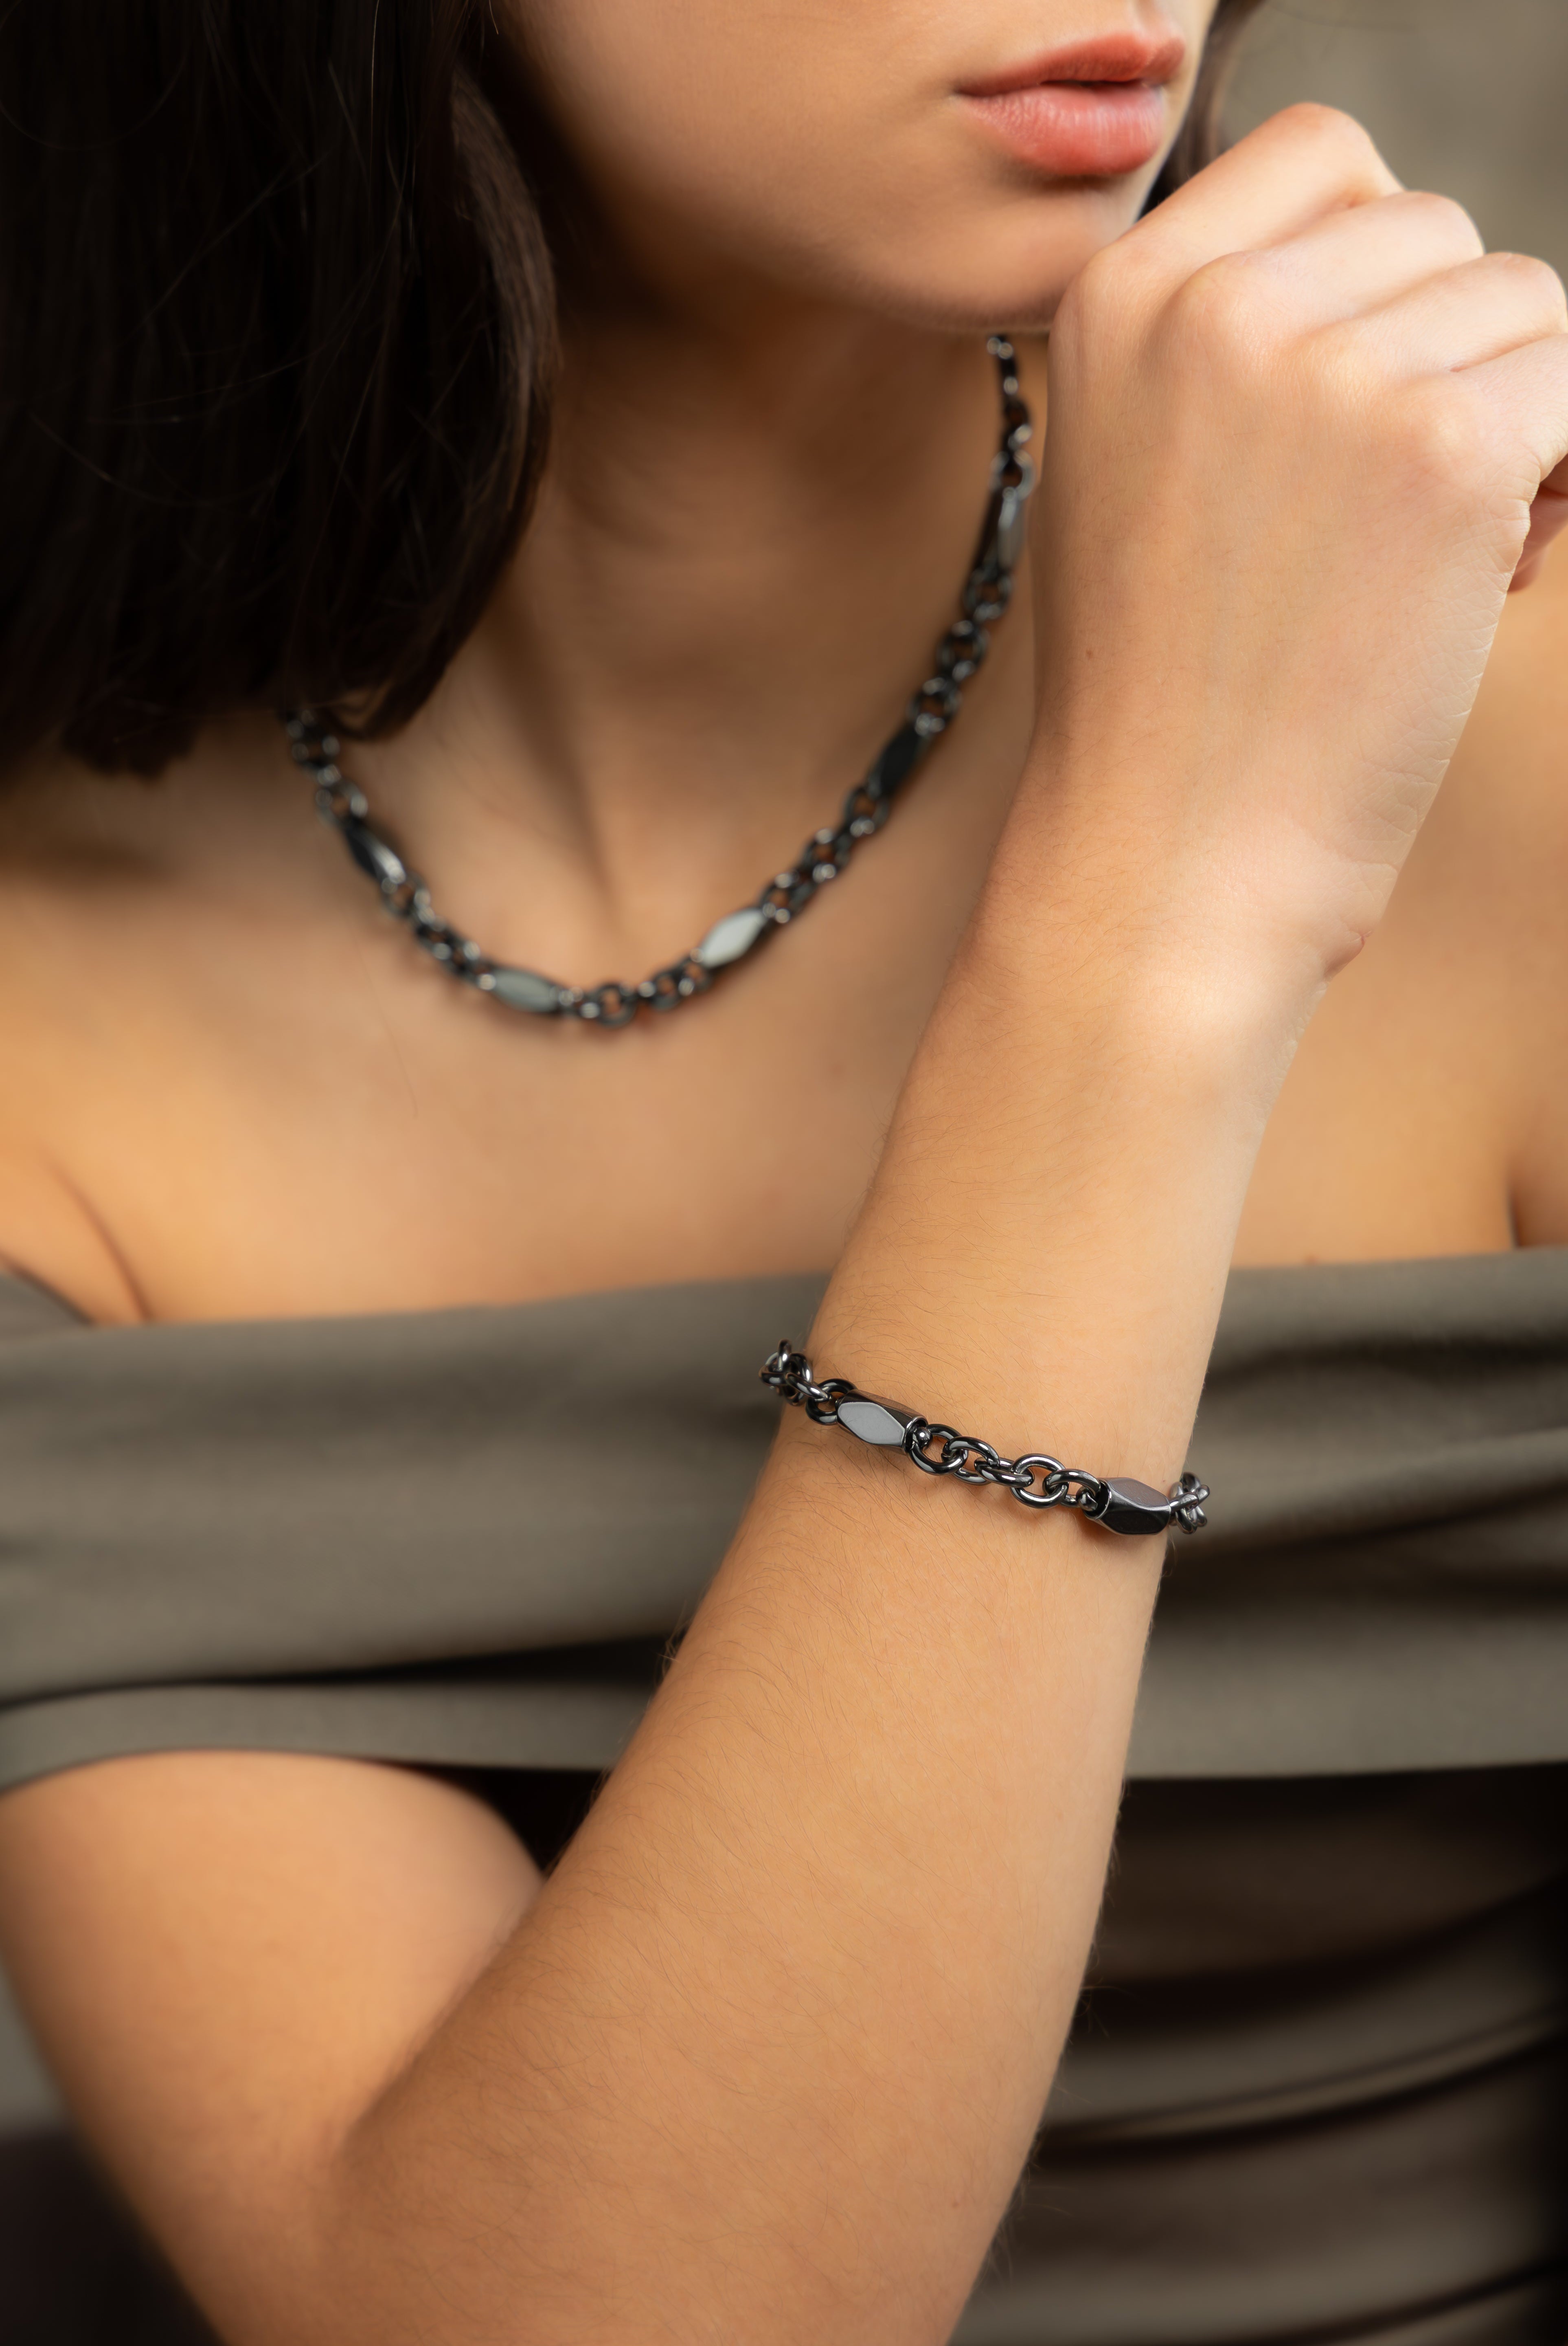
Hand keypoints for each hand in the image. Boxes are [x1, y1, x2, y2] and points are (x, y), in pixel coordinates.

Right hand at [1022, 105, 1567, 999]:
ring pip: (1524, 304)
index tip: (1360, 374)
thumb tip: (1396, 272)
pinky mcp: (1448, 452)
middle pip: (1435, 228)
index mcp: (1123, 296)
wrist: (1170, 853)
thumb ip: (1222, 343)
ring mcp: (1336, 372)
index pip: (1322, 156)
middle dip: (1443, 351)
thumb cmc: (1160, 690)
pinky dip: (1555, 481)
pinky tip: (1476, 577)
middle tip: (1379, 507)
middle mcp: (1221, 305)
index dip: (1373, 259)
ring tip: (1416, 556)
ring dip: (1507, 415)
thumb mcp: (1128, 466)